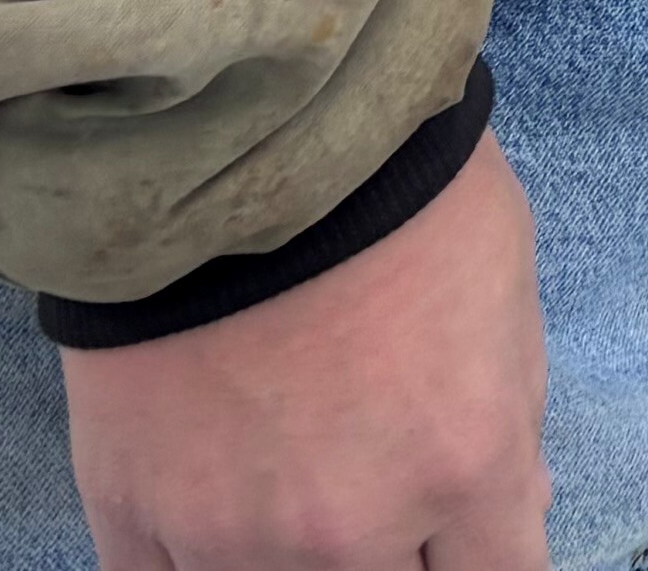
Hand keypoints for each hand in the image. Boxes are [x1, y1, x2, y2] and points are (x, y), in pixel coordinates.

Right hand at [61, 130, 548, 570]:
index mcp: (463, 465)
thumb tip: (514, 508)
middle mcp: (350, 527)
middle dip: (398, 552)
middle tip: (380, 491)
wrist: (229, 121)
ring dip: (299, 560)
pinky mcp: (133, 511)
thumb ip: (510, 421)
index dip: (488, 562)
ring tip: (299, 481)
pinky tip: (219, 515)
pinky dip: (200, 562)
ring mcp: (231, 532)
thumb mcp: (504, 289)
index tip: (469, 539)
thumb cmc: (391, 185)